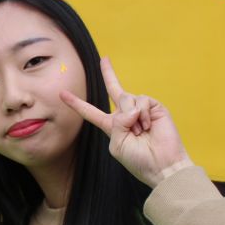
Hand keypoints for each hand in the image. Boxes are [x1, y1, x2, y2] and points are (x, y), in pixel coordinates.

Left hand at [60, 58, 192, 187]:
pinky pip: (140, 100)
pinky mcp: (154, 107)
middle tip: (104, 59)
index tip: (62, 94)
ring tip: (140, 131)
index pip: (91, 112)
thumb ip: (116, 123)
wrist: (162, 165)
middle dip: (108, 73)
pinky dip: (141, 113)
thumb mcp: (117, 143)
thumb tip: (130, 108)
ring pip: (125, 98)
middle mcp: (125, 115)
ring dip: (130, 116)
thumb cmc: (139, 160)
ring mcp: (140, 110)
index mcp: (112, 126)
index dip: (77, 103)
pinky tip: (148, 126)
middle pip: (114, 89)